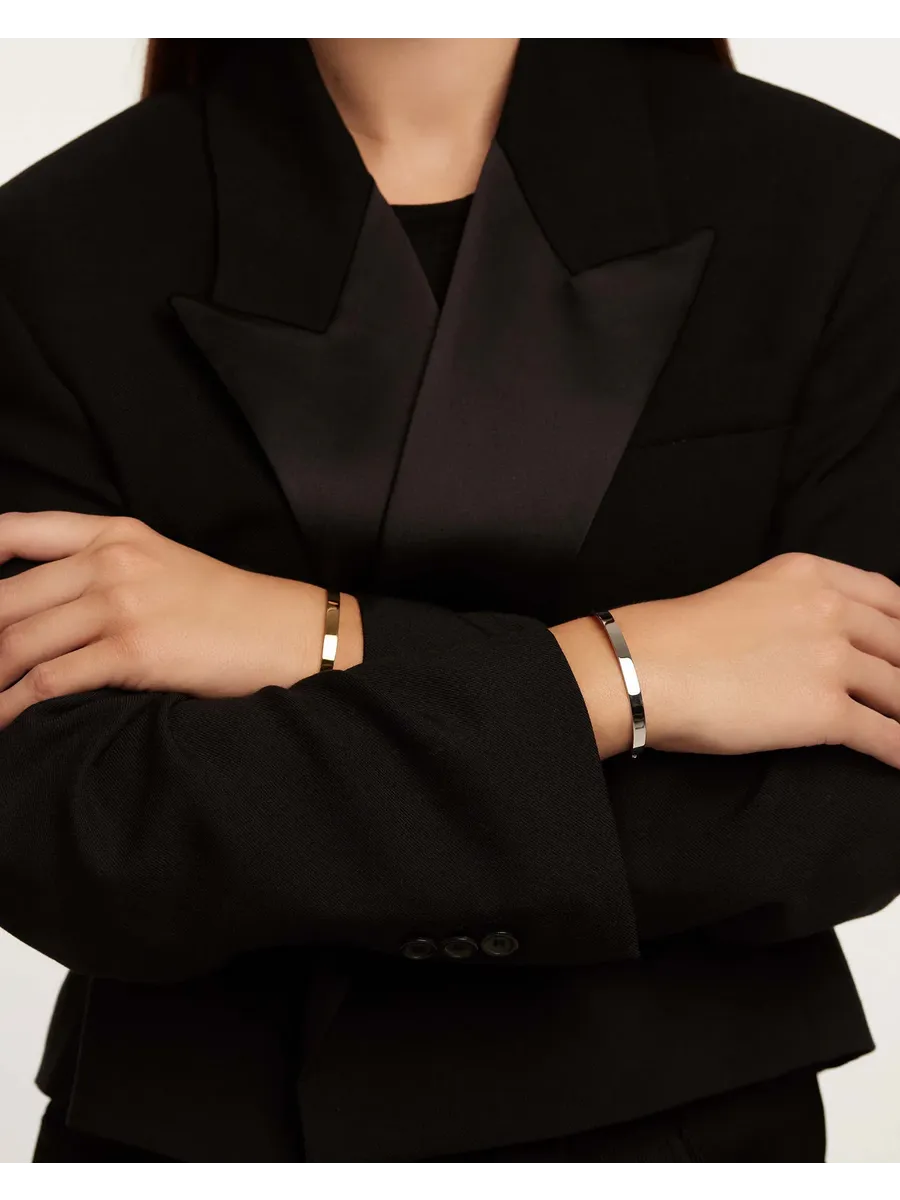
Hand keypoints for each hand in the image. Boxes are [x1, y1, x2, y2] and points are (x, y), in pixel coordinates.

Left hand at [0, 511, 334, 730]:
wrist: (282, 632)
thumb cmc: (223, 607)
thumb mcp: (159, 564)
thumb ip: (99, 570)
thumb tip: (34, 610)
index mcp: (113, 534)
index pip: (15, 531)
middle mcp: (109, 561)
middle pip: (4, 598)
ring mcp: (120, 605)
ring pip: (16, 642)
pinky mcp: (132, 651)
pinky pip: (49, 681)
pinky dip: (13, 707)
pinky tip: (1, 721)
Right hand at [609, 552, 899, 767]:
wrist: (646, 668)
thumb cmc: (679, 638)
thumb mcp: (750, 594)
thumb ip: (796, 606)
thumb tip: (821, 642)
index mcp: (810, 575)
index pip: (890, 598)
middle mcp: (830, 609)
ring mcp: (832, 659)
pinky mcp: (825, 710)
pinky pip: (885, 735)